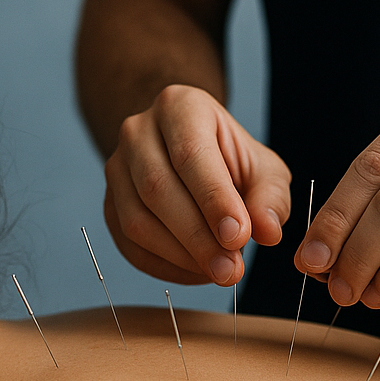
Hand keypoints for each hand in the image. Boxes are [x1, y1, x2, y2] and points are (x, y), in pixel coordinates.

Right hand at [104, 84, 291, 284]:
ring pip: (136, 219)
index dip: (214, 199)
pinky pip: (128, 244)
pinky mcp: (109, 204)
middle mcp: (138, 131)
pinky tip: (197, 272)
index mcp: (179, 107)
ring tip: (219, 272)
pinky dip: (164, 267)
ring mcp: (117, 168)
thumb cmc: (231, 160)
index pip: (190, 154)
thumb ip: (270, 197)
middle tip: (231, 269)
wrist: (192, 155)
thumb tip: (268, 232)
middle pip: (157, 188)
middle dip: (197, 236)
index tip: (239, 237)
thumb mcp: (263, 168)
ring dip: (180, 255)